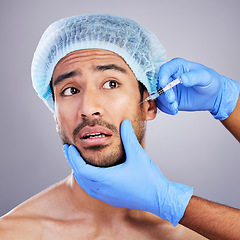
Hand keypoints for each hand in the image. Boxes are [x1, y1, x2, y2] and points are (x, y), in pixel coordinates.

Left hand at [63, 119, 192, 225]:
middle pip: (80, 177)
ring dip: (79, 172)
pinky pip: (93, 190)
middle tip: (69, 151)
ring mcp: (107, 196)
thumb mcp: (138, 154)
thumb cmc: (149, 178)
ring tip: (77, 161)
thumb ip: (129, 137)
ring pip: (86, 185)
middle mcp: (104, 190)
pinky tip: (91, 175)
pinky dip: (87, 180)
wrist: (159, 198)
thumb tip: (124, 122)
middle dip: (73, 162)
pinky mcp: (112, 199)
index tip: (69, 148)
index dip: (73, 158)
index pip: (81, 168)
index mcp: (107, 179)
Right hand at [157, 58, 239, 119]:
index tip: (164, 84)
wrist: (213, 96)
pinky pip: (163, 104)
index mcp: (178, 66)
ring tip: (175, 106)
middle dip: (164, 93)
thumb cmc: (210, 82)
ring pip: (160, 95)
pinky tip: (174, 110)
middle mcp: (170, 77)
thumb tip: (182, 79)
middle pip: (159, 83)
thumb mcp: (206, 77)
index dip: (162, 76)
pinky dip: (166, 108)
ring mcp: (169, 89)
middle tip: (172, 99)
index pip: (165, 69)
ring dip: (165, 102)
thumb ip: (194, 77)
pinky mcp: (170, 99)